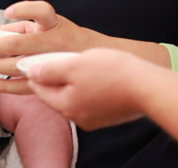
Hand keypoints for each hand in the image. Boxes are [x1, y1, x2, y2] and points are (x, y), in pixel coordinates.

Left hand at [0, 0, 95, 93]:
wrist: (94, 58)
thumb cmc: (68, 36)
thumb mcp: (51, 22)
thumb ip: (26, 25)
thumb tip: (2, 30)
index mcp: (53, 24)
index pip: (41, 11)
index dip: (25, 10)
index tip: (8, 12)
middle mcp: (53, 43)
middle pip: (17, 44)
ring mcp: (51, 63)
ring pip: (17, 66)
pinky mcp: (49, 80)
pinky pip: (24, 86)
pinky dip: (3, 85)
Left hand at [27, 48, 147, 129]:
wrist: (148, 86)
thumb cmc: (112, 72)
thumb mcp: (73, 65)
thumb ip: (49, 71)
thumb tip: (30, 73)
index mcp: (65, 106)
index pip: (39, 89)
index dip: (36, 71)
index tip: (36, 58)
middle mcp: (78, 117)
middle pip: (56, 94)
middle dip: (55, 76)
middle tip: (61, 58)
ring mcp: (94, 118)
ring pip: (74, 96)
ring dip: (73, 81)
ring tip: (81, 63)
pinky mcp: (108, 115)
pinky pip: (90, 99)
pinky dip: (89, 87)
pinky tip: (97, 74)